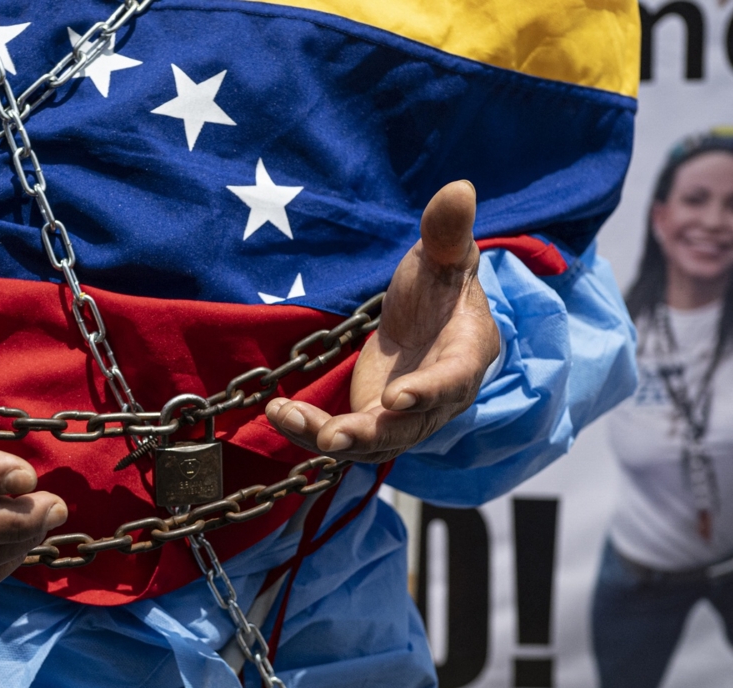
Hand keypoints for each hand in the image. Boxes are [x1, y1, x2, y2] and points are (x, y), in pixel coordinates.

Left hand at [266, 180, 499, 462]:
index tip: (397, 399)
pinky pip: (345, 437)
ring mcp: (406, 419)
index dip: (428, 393)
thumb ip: (447, 231)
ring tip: (285, 416)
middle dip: (367, 434)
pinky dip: (310, 430)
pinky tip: (278, 410)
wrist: (428, 316)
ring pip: (372, 442)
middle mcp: (439, 398)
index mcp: (465, 355)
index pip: (451, 380)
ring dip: (327, 437)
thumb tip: (459, 188)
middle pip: (407, 428)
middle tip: (330, 437)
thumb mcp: (442, 255)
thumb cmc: (439, 285)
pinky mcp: (374, 424)